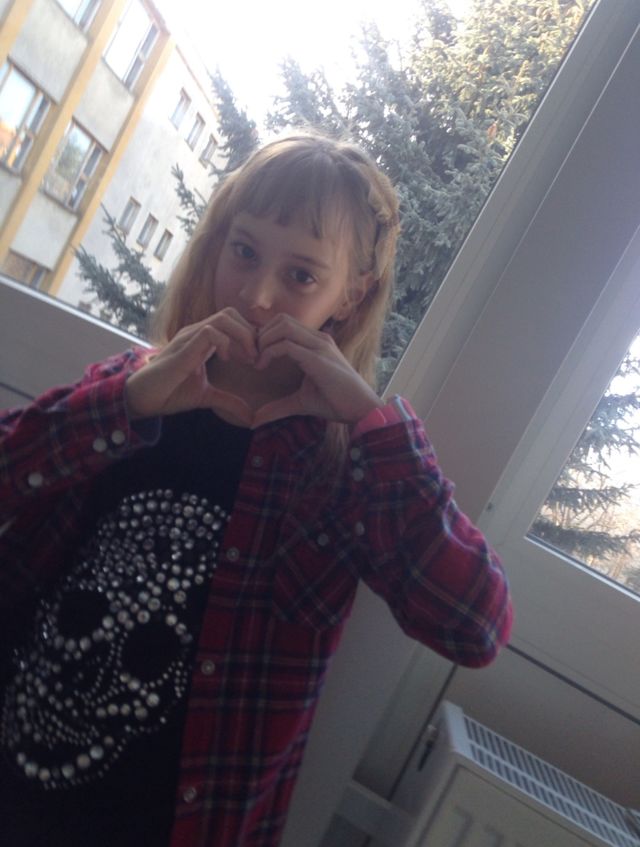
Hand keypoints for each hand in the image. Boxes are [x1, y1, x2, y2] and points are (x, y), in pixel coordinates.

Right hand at [124, 309, 257, 422]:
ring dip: (242, 336)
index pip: (232, 322)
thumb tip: (250, 416)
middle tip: (256, 358)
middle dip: (250, 333)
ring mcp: (190, 338)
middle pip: (231, 314)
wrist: (145, 399)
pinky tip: (227, 360)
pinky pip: (209, 331)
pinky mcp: (184, 348)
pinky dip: (226, 342)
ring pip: (223, 318)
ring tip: (247, 358)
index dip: (249, 337)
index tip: (256, 360)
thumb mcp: (207, 397)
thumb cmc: (171, 393)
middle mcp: (197, 333)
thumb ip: (229, 401)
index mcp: (203, 340)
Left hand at [252, 314, 383, 426]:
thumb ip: (279, 406)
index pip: (285, 324)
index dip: (266, 336)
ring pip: (283, 326)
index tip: (255, 357)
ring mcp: (319, 346)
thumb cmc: (336, 403)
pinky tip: (261, 367)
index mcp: (315, 343)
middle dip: (261, 334)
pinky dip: (269, 352)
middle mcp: (318, 339)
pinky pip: (286, 345)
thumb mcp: (301, 402)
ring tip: (256, 361)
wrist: (361, 409)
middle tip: (252, 357)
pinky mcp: (317, 358)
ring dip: (263, 340)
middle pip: (281, 319)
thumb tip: (255, 419)